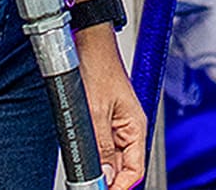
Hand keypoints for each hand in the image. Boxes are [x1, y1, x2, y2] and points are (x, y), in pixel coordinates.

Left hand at [77, 34, 145, 189]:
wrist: (88, 41)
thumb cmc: (98, 64)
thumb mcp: (96, 111)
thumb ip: (100, 146)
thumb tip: (102, 176)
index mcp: (135, 125)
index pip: (134, 170)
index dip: (119, 187)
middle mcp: (128, 127)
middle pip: (121, 167)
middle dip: (106, 179)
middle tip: (87, 184)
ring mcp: (115, 123)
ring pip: (109, 159)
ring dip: (97, 167)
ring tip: (82, 173)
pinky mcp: (103, 118)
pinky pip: (100, 146)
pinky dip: (91, 154)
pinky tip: (80, 155)